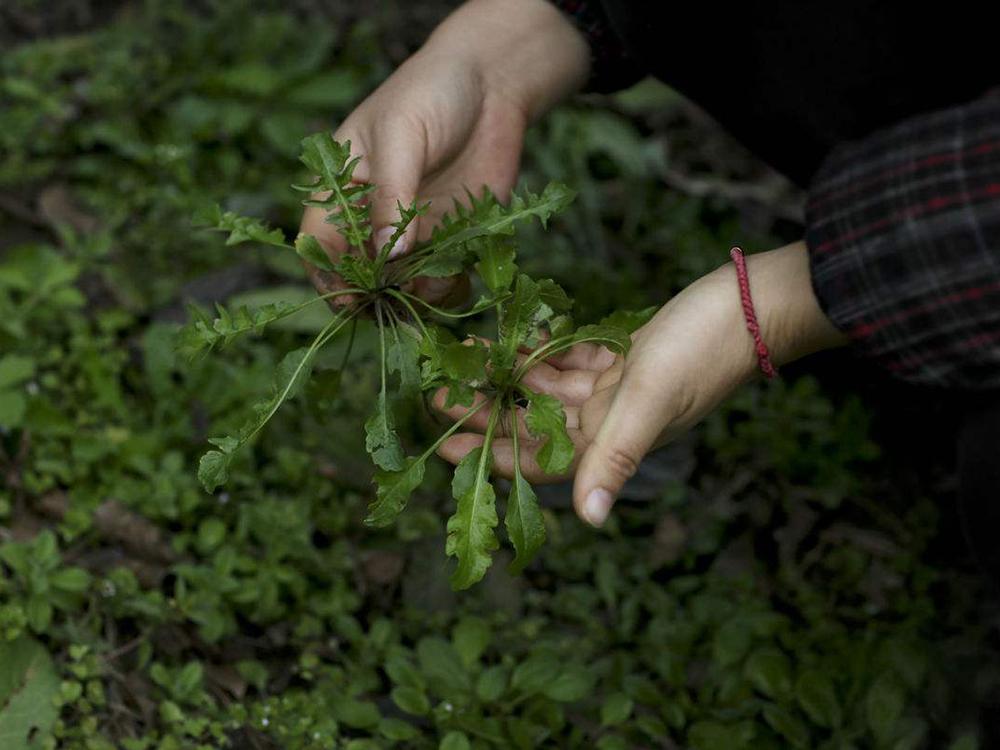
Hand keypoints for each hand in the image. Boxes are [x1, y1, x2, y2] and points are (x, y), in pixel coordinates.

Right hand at [300, 0, 588, 304]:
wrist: (493, 81)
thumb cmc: (430, 92)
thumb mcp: (401, 135)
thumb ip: (392, 195)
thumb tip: (389, 256)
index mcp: (341, 188)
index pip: (319, 244)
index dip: (329, 276)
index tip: (350, 300)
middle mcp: (372, 217)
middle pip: (360, 275)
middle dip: (375, 296)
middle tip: (398, 304)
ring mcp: (413, 231)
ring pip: (402, 285)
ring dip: (414, 297)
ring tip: (432, 287)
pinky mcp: (451, 237)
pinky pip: (442, 278)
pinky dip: (447, 290)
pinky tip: (457, 280)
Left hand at [435, 241, 847, 525]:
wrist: (754, 302)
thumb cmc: (706, 349)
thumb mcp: (652, 399)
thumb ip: (617, 457)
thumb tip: (588, 520)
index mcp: (613, 440)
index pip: (538, 460)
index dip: (489, 455)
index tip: (442, 444)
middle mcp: (609, 421)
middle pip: (532, 424)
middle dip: (485, 411)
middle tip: (435, 393)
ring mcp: (614, 390)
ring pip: (545, 390)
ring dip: (505, 377)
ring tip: (460, 359)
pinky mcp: (620, 358)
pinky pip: (568, 360)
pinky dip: (539, 350)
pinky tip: (508, 336)